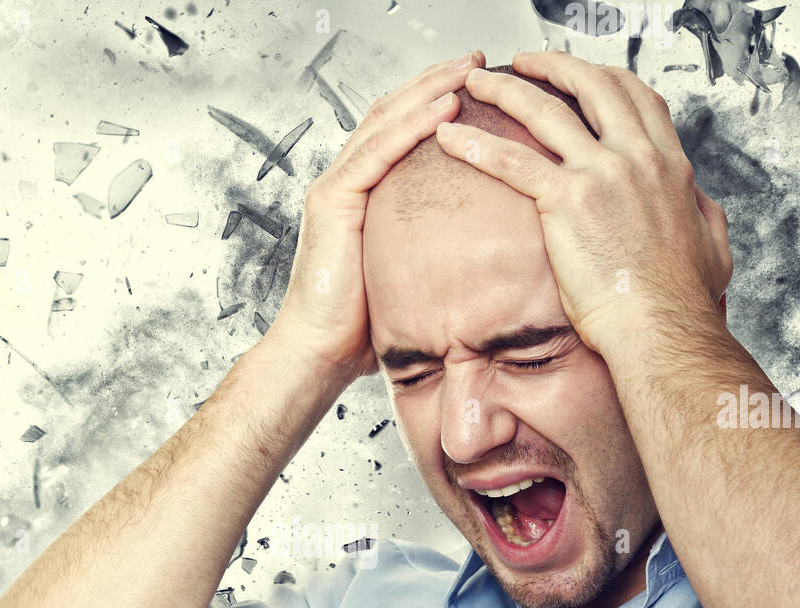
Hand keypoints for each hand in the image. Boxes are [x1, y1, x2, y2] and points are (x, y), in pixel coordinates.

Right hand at [263, 49, 485, 381]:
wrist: (317, 352)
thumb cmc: (358, 328)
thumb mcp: (403, 278)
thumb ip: (425, 254)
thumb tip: (475, 259)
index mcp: (358, 196)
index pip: (397, 132)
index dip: (434, 102)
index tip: (477, 87)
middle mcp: (343, 182)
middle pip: (392, 113)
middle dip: (437, 81)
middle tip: (481, 61)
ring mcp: (334, 187)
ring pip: (386, 121)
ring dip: (431, 89)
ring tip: (472, 70)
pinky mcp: (333, 200)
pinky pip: (378, 152)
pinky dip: (413, 125)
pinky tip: (446, 107)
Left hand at [432, 51, 732, 358]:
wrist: (662, 328)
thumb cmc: (682, 302)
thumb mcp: (711, 245)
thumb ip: (702, 215)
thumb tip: (699, 206)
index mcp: (669, 166)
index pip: (636, 98)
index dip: (603, 78)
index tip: (579, 75)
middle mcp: (637, 158)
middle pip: (590, 86)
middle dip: (551, 66)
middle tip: (520, 64)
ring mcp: (602, 175)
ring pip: (544, 112)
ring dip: (504, 92)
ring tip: (475, 86)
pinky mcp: (568, 202)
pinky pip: (511, 162)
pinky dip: (476, 146)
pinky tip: (451, 140)